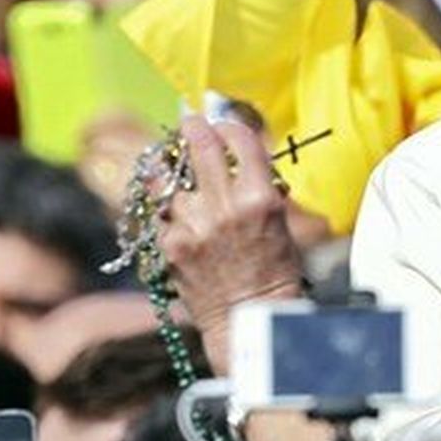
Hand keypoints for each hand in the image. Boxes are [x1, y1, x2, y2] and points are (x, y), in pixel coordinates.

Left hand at [159, 115, 304, 374]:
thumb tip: (236, 157)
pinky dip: (167, 207)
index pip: (239, 140)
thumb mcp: (278, 222)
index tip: (223, 123)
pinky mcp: (170, 245)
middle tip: (190, 122)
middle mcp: (225, 207)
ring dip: (171, 169)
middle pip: (199, 147)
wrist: (250, 317)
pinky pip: (161, 212)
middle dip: (193, 128)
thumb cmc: (274, 270)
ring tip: (172, 167)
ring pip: (168, 178)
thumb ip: (257, 188)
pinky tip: (174, 210)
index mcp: (261, 199)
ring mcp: (193, 226)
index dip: (229, 125)